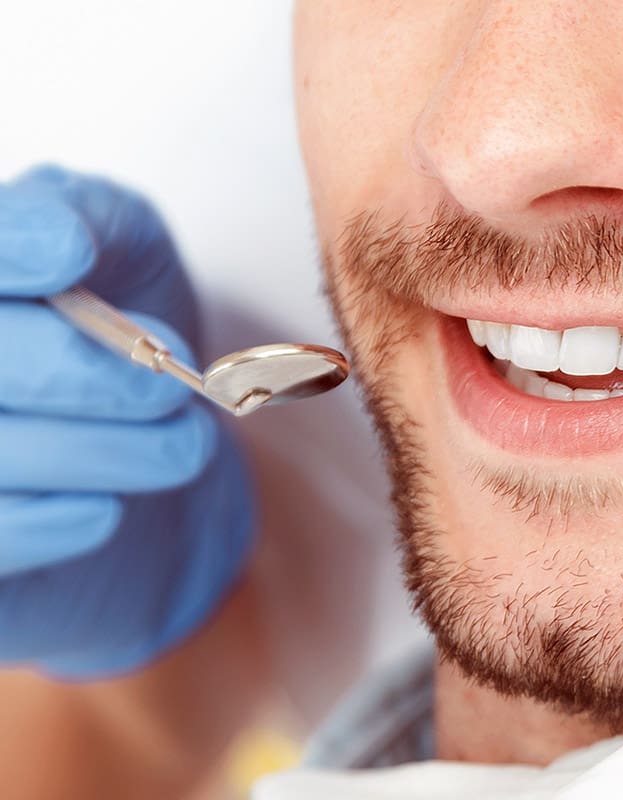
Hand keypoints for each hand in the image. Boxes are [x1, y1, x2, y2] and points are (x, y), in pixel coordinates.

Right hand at [0, 166, 254, 677]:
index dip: (6, 248)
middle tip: (173, 387)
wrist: (149, 451)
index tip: (72, 255)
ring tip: (184, 447)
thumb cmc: (132, 336)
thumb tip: (59, 239)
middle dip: (81, 372)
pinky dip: (48, 523)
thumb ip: (91, 217)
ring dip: (98, 451)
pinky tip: (105, 511)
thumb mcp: (127, 249)